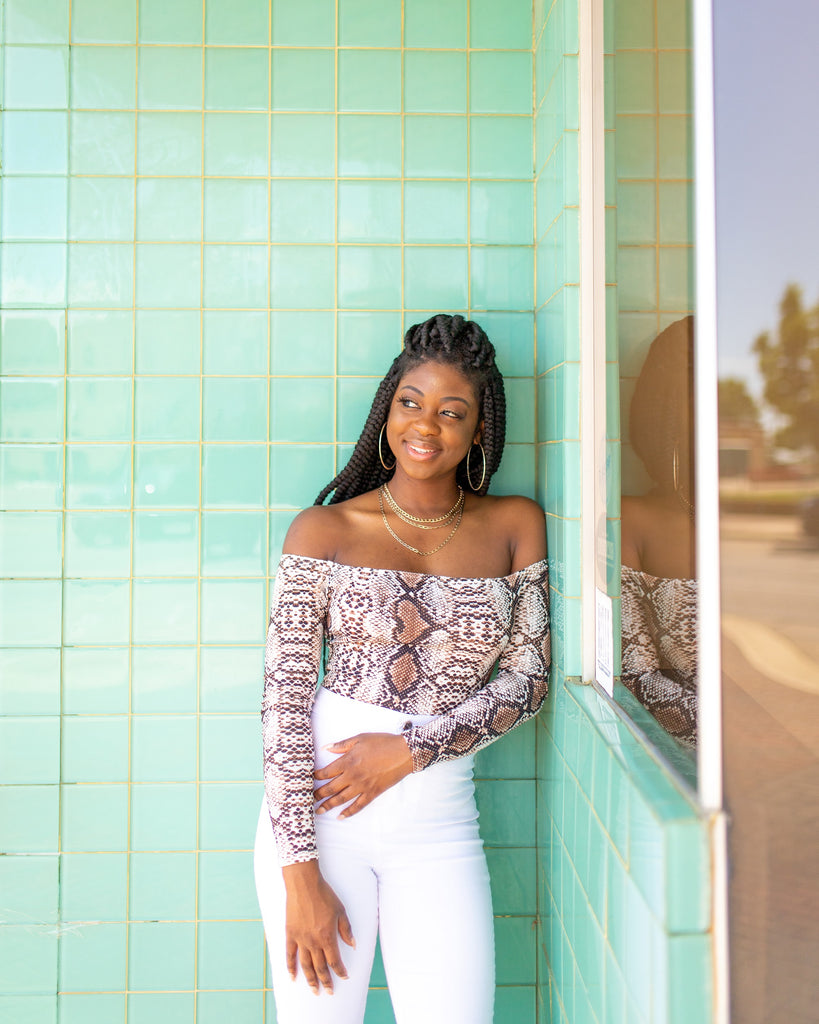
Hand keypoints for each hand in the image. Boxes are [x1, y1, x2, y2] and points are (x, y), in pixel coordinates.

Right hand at [282, 861, 354, 993]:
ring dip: (310, 980)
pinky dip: (290, 967)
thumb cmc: (324, 895)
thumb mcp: (341, 911)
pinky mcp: (290, 934)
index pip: (334, 961)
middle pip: (320, 967)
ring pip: (306, 965)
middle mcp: (313, 941)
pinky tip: (293, 977)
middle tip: (329, 992)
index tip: (344, 977)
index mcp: (327, 937)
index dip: (340, 971)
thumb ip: (346, 930)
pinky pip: (289, 955)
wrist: (304, 884)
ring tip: (314, 991)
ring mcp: (300, 939)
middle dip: (326, 981)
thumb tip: (353, 944)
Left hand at [313, 731, 412, 817]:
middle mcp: (352, 776)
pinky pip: (358, 806)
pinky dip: (349, 812)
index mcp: (348, 762)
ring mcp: (362, 786)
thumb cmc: (382, 743)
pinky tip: (341, 817)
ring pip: (341, 799)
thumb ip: (342, 745)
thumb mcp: (360, 738)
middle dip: (318, 794)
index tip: (310, 778)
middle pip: (331, 788)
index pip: (327, 772)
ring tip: (319, 811)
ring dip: (328, 805)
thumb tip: (326, 748)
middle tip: (309, 798)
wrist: (403, 753)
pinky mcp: (372, 793)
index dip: (316, 776)